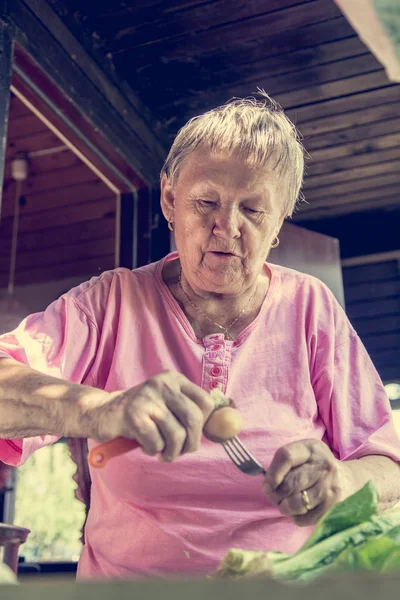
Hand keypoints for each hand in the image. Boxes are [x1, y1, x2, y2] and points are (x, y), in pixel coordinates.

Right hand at [90, 371, 214, 461]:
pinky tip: (144, 445)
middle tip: (181, 452)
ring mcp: (148, 398)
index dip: (204, 424)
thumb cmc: (141, 414)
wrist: (103, 412)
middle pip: (194, 419)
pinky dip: (152, 450)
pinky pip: (156, 442)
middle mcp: (163, 384)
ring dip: (171, 452)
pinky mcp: (134, 415)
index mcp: (174, 379)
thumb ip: (186, 411)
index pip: (205, 402)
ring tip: (162, 452)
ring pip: (176, 435)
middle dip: (191, 443)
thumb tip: (217, 427)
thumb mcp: (165, 403)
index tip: (193, 434)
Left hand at [263, 439, 344, 525]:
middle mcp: (323, 466)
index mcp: (311, 448)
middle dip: (275, 495)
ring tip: (286, 505)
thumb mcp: (304, 455)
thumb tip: (267, 485)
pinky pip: (304, 518)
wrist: (349, 480)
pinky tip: (300, 511)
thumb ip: (285, 464)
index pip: (285, 456)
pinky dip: (296, 517)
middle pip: (289, 483)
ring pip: (295, 503)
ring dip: (284, 507)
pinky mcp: (334, 506)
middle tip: (275, 497)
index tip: (267, 485)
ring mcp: (330, 487)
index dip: (272, 473)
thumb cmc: (317, 467)